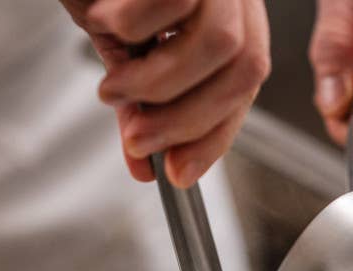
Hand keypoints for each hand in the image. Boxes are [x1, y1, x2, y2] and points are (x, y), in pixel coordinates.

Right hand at [59, 0, 270, 187]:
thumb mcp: (125, 45)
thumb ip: (140, 99)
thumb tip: (143, 162)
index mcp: (232, 7)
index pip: (247, 79)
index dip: (216, 134)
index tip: (179, 173)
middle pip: (245, 68)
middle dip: (189, 121)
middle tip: (138, 140)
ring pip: (218, 45)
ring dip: (157, 84)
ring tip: (114, 85)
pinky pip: (171, 3)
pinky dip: (133, 27)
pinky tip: (104, 20)